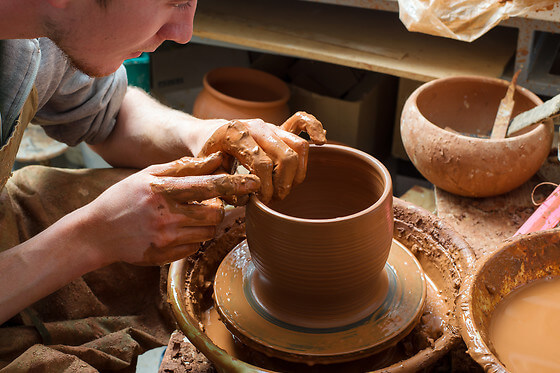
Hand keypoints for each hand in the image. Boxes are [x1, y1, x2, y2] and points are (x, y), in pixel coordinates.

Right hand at [84, 152, 259, 265]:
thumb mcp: (148, 175)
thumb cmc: (124, 198)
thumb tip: (214, 159)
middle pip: (216, 213)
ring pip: (208, 231)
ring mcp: (167, 239)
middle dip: (218, 207)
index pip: (209, 186)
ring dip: (206, 222)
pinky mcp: (166, 256)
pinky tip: (176, 230)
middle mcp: (167, 216)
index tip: (254, 183)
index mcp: (163, 191)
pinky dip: (193, 237)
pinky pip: (195, 246)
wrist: (97, 233)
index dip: (235, 184)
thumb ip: (183, 167)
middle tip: (207, 202)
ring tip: (188, 215)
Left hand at [198, 111, 325, 202]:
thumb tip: (247, 195)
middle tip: (275, 198)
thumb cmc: (207, 155)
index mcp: (236, 135)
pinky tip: (320, 141)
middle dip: (284, 183)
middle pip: (286, 156)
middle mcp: (256, 126)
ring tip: (286, 187)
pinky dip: (314, 128)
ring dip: (298, 172)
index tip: (261, 201)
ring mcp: (270, 125)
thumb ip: (224, 184)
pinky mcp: (278, 127)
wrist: (206, 134)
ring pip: (299, 145)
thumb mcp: (206, 171)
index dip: (265, 187)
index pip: (262, 164)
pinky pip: (302, 122)